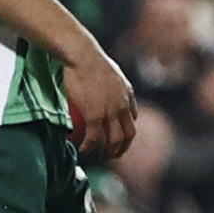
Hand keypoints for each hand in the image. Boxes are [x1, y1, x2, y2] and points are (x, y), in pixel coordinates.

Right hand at [65, 43, 138, 161]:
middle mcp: (122, 107)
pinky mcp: (94, 115)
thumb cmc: (92, 59)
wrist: (83, 56)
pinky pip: (94, 139)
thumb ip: (117, 86)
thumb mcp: (113, 72)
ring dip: (106, 153)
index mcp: (127, 97)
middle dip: (121, 149)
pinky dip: (89, 148)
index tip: (117, 140)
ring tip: (96, 156)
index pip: (132, 121)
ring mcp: (109, 113)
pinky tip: (82, 150)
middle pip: (127, 136)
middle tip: (110, 156)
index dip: (126, 134)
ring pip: (113, 141)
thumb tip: (116, 92)